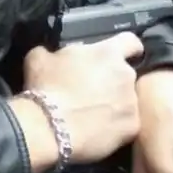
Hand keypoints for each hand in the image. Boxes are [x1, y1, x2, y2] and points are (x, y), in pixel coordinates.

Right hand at [15, 33, 142, 169]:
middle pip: (127, 74)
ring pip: (128, 100)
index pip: (131, 42)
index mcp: (107, 52)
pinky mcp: (131, 127)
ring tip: (93, 114)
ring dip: (115, 104)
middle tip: (93, 90)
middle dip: (114, 80)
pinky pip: (127, 124)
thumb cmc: (45, 87)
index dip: (126, 49)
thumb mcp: (40, 58)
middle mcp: (126, 74)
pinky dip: (115, 126)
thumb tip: (53, 55)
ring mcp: (132, 102)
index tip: (117, 57)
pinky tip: (98, 130)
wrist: (49, 126)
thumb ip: (55, 52)